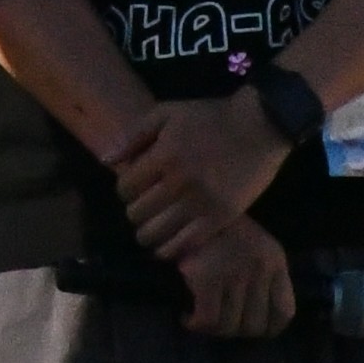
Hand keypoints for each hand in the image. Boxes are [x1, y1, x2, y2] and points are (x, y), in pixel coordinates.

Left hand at [114, 90, 291, 260]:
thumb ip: (133, 135)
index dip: (124, 189)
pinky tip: (170, 242)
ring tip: (153, 228)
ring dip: (148, 234)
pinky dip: (171, 248)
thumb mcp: (166, 113)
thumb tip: (105, 160)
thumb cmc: (209, 117)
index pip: (126, 187)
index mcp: (164, 155)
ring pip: (157, 233)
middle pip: (138, 213)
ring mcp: (201, 203)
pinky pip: (185, 244)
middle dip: (135, 211)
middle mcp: (179, 182)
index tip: (133, 188)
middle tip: (144, 207)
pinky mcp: (220, 218)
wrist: (258, 127)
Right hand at [175, 213, 295, 338]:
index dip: (269, 329)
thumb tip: (254, 315)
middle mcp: (260, 269)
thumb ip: (260, 273)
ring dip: (214, 330)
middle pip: (255, 324)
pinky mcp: (207, 278)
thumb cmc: (216, 225)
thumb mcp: (251, 244)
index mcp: (274, 259)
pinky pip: (207, 319)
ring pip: (230, 326)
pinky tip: (188, 318)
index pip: (284, 312)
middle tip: (220, 324)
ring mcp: (234, 274)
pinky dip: (197, 325)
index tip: (253, 329)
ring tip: (203, 322)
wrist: (184, 203)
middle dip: (236, 331)